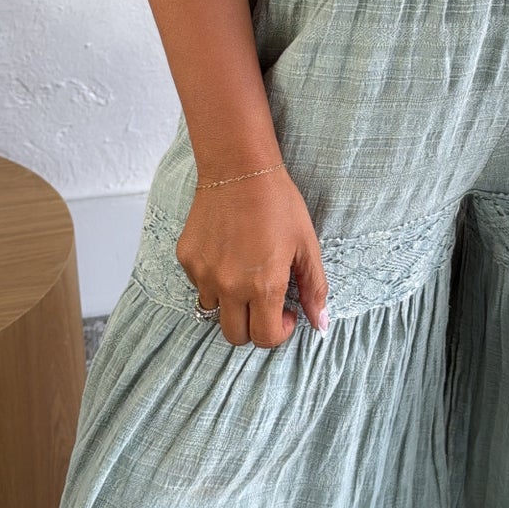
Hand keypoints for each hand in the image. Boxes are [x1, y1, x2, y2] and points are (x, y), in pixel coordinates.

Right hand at [175, 166, 329, 348]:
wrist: (239, 169)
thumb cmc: (278, 203)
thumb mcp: (306, 245)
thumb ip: (314, 289)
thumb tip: (321, 325)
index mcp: (262, 286)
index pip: (264, 338)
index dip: (278, 332)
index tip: (285, 313)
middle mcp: (229, 286)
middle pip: (235, 335)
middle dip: (253, 327)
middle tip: (265, 302)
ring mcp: (203, 273)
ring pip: (214, 310)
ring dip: (231, 302)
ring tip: (245, 273)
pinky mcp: (186, 258)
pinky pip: (199, 283)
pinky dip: (213, 279)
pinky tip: (228, 253)